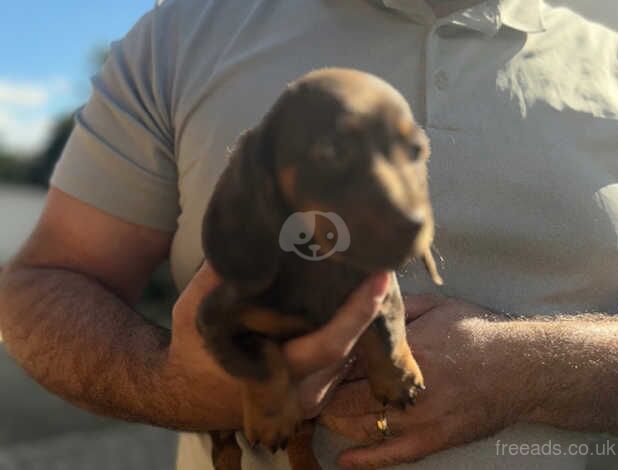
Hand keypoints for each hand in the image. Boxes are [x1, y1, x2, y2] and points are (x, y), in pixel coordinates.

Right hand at [164, 262, 390, 430]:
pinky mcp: (316, 390)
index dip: (358, 312)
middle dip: (368, 306)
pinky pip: (341, 357)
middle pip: (350, 347)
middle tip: (382, 263)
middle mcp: (299, 392)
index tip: (380, 277)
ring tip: (368, 274)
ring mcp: (311, 396)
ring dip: (360, 316)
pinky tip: (350, 298)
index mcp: (270, 375)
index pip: (329, 345)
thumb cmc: (191, 349)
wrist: (186, 395)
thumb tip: (256, 233)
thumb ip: (224, 278)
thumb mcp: (197, 310)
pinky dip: (348, 327)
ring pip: (350, 353)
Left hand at [320, 295, 528, 468]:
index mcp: (404, 351)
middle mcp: (407, 388)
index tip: (314, 365)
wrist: (521, 367)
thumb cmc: (477, 332)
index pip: (351, 364)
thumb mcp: (436, 306)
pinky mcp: (435, 440)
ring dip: (338, 425)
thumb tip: (368, 303)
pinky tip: (345, 460)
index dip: (329, 368)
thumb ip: (399, 307)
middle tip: (309, 394)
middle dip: (326, 398)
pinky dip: (366, 460)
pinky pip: (393, 455)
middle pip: (350, 399)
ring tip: (323, 417)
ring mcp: (421, 418)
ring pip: (364, 428)